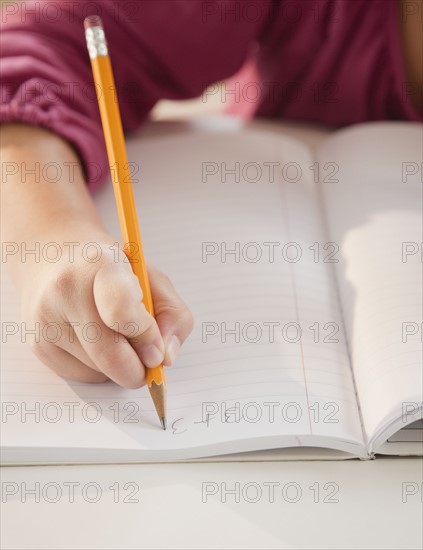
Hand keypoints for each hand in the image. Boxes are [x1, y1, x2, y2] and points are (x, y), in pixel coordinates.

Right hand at [20, 233, 193, 387]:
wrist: (52, 254)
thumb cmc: (109, 267)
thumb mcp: (151, 276)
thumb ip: (172, 314)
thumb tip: (165, 357)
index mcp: (100, 264)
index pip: (121, 311)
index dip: (146, 337)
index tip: (158, 348)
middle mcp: (66, 290)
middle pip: (110, 356)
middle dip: (139, 368)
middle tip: (150, 358)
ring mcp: (46, 320)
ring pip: (99, 372)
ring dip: (120, 366)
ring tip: (116, 333)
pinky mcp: (38, 345)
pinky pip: (83, 377)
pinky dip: (100, 369)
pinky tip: (96, 340)